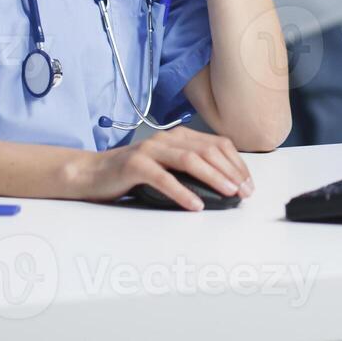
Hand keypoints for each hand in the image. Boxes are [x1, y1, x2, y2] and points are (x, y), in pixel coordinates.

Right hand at [70, 128, 254, 210]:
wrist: (93, 172)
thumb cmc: (133, 173)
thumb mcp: (167, 166)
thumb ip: (190, 168)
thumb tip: (224, 184)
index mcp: (179, 135)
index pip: (218, 144)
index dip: (236, 163)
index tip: (248, 183)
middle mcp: (167, 138)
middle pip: (208, 150)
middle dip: (231, 171)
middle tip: (244, 191)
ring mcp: (151, 149)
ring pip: (190, 160)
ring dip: (213, 177)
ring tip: (228, 193)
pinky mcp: (135, 165)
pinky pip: (164, 178)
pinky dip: (183, 192)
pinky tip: (195, 205)